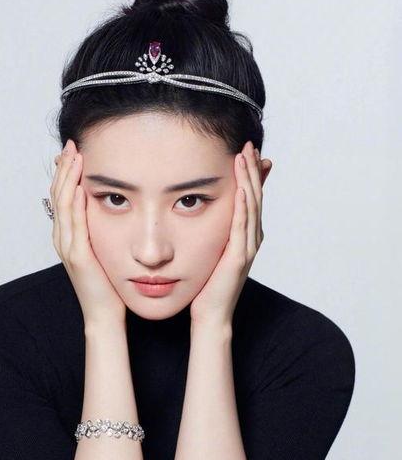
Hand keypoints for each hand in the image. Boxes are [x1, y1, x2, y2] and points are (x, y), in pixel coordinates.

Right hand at [50, 139, 126, 326]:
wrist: (105, 313)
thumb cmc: (107, 283)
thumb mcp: (103, 248)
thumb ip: (100, 228)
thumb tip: (108, 206)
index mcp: (67, 235)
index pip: (62, 196)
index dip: (66, 172)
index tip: (74, 150)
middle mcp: (63, 239)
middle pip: (58, 195)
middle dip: (64, 168)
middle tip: (72, 145)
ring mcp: (68, 249)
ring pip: (63, 207)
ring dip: (68, 180)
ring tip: (75, 157)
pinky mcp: (79, 258)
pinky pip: (75, 228)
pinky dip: (76, 207)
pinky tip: (81, 190)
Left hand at [189, 141, 271, 325]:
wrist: (210, 314)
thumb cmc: (207, 284)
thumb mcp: (211, 249)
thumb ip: (214, 230)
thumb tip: (204, 211)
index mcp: (246, 236)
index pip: (251, 197)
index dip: (251, 173)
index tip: (246, 150)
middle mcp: (251, 239)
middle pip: (255, 197)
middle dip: (252, 169)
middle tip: (249, 145)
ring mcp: (247, 249)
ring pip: (251, 207)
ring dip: (249, 181)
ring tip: (244, 158)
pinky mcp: (238, 259)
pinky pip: (242, 228)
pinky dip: (243, 207)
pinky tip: (241, 190)